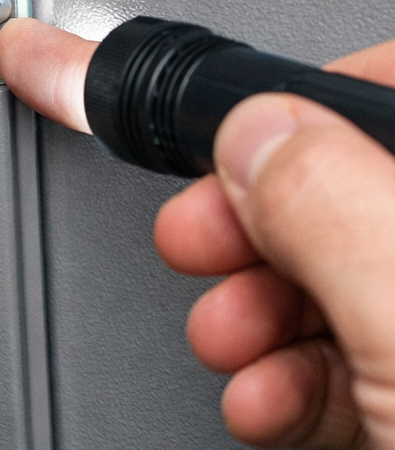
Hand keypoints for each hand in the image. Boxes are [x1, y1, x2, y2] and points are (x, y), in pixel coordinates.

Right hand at [0, 18, 394, 447]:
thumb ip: (327, 204)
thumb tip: (248, 134)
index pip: (346, 98)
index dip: (250, 97)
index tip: (149, 97)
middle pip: (315, 189)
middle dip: (233, 221)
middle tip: (197, 242)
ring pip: (304, 275)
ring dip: (240, 312)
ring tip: (229, 342)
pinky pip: (320, 353)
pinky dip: (271, 375)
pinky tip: (266, 398)